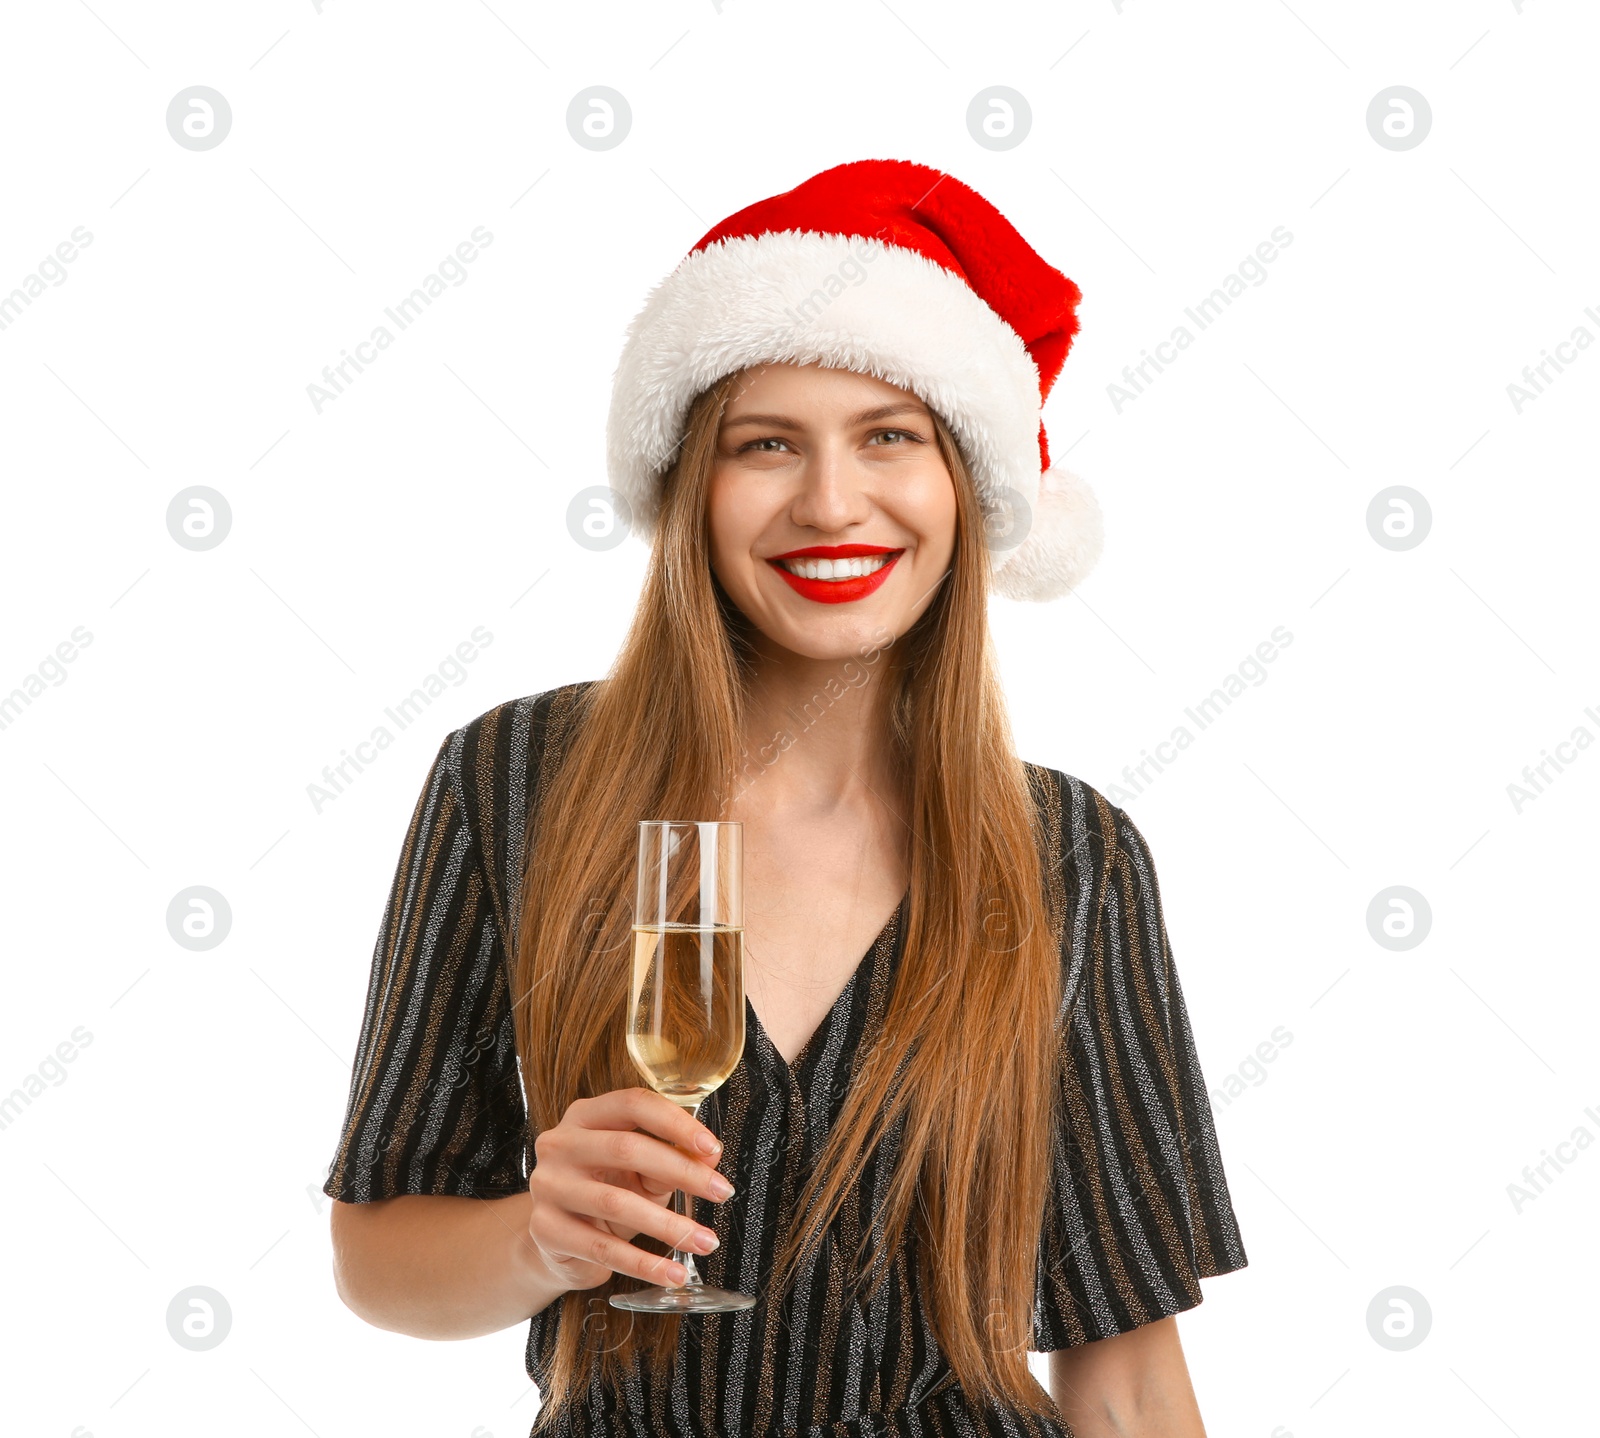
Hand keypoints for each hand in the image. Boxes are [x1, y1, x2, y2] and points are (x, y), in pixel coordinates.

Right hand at [527, 1086, 733, 1290]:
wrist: (558, 1239)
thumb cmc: (605, 1192)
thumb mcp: (640, 1170)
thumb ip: (672, 1157)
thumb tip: (709, 1158)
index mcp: (585, 1116)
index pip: (633, 1105)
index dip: (676, 1123)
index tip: (712, 1148)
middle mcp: (560, 1144)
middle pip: (626, 1149)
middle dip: (683, 1172)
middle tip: (721, 1192)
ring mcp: (548, 1186)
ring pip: (617, 1202)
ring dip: (670, 1225)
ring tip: (705, 1240)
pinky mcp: (546, 1229)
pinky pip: (603, 1249)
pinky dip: (644, 1264)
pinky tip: (672, 1272)